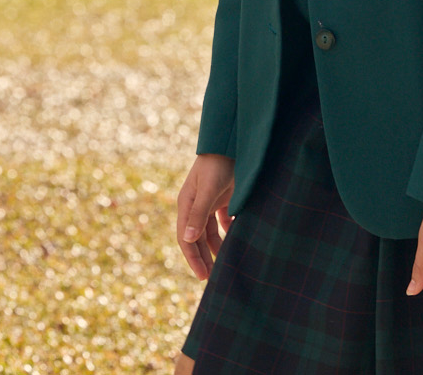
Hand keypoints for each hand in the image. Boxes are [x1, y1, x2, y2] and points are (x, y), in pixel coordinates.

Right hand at [175, 154, 235, 279]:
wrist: (230, 142)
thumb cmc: (216, 165)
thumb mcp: (207, 190)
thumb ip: (198, 214)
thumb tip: (188, 241)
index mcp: (186, 205)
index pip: (186, 238)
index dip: (193, 258)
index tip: (203, 276)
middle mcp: (195, 206)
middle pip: (198, 238)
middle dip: (204, 258)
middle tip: (213, 278)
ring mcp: (209, 202)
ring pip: (211, 232)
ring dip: (217, 247)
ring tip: (225, 265)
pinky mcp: (223, 197)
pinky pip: (224, 220)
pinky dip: (229, 231)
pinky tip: (236, 241)